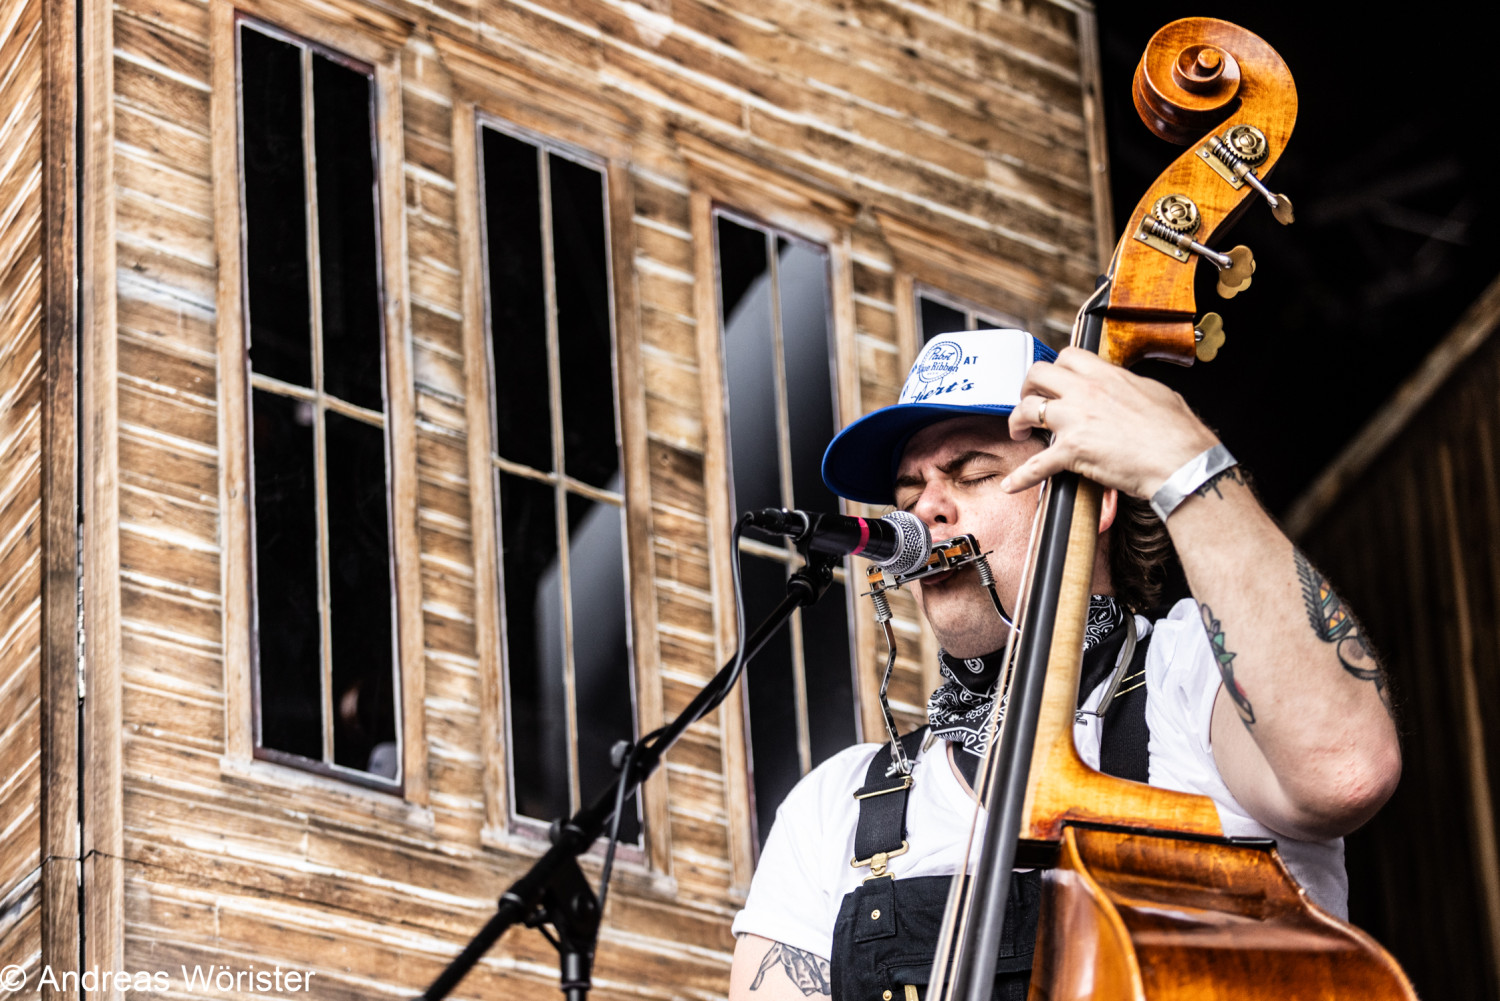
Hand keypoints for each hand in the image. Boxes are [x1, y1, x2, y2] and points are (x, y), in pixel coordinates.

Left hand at [1001, 347, 1219, 497]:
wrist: (1181, 461)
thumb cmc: (1177, 431)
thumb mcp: (1156, 392)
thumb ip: (1130, 386)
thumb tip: (1125, 388)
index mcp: (1107, 375)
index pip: (1068, 356)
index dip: (1056, 368)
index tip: (1055, 381)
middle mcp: (1085, 391)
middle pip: (1037, 374)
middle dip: (1028, 387)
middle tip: (1029, 400)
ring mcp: (1075, 420)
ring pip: (1027, 410)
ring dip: (1017, 421)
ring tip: (1020, 431)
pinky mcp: (1071, 451)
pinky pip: (1036, 464)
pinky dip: (1021, 477)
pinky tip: (1011, 485)